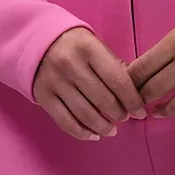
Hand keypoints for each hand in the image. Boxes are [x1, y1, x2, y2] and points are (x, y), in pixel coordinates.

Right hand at [31, 25, 147, 140]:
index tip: (140, 112)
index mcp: (88, 49)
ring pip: (85, 114)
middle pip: (103, 100)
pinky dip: (82, 133)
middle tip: (124, 118)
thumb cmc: (74, 44)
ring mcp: (55, 81)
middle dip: (119, 114)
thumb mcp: (95, 45)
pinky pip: (65, 121)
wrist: (35, 38)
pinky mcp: (43, 96)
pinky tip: (94, 135)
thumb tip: (134, 93)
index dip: (132, 100)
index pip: (117, 80)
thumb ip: (114, 66)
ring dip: (103, 127)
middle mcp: (70, 64)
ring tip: (112, 130)